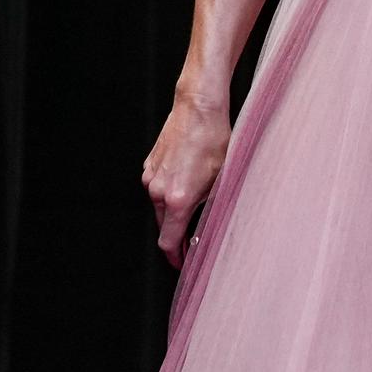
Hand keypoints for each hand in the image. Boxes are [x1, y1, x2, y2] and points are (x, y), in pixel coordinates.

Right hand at [143, 89, 230, 267]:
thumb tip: (207, 228)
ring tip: (196, 206)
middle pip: (163, 226)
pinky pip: (157, 187)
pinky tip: (187, 183)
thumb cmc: (214, 139)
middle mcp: (158, 190)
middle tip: (193, 241)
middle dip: (177, 236)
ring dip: (174, 212)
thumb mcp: (222, 179)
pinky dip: (169, 193)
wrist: (198, 107)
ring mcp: (151, 176)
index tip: (183, 263)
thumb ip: (211, 207)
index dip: (176, 257)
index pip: (168, 241)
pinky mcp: (150, 164)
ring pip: (160, 206)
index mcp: (177, 199)